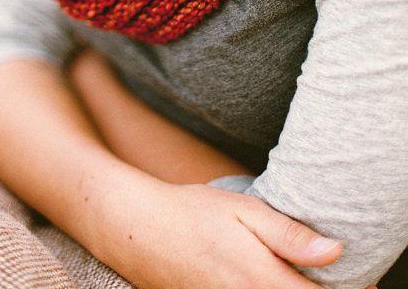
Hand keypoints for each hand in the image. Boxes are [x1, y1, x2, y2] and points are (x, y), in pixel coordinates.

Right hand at [95, 173, 344, 288]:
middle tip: (314, 269)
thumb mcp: (242, 210)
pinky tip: (263, 277)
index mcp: (262, 281)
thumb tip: (335, 251)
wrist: (137, 230)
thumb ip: (288, 234)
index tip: (352, 274)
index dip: (345, 288)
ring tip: (288, 271)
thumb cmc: (192, 213)